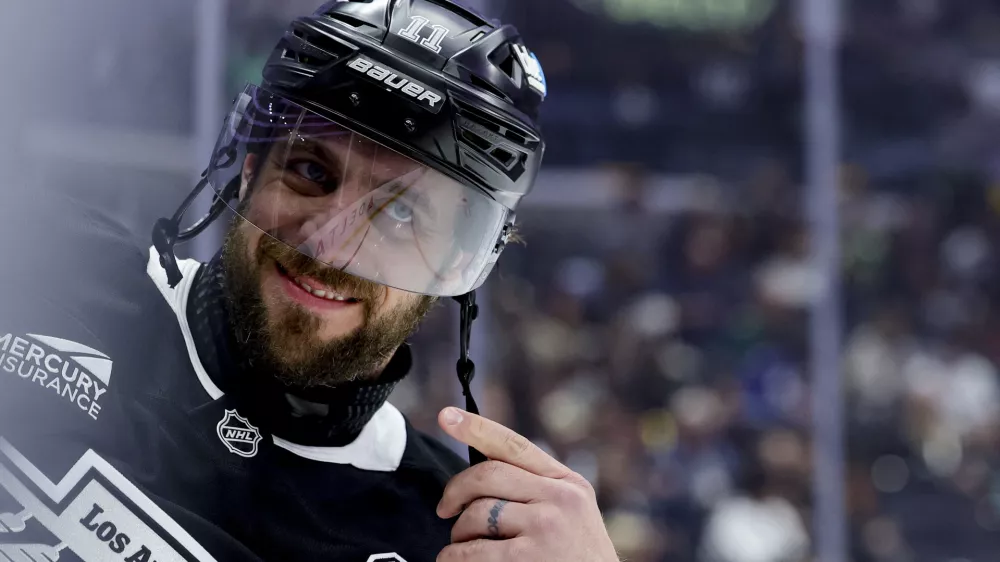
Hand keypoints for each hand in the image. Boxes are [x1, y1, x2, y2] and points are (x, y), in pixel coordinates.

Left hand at [435, 407, 619, 561]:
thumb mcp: (572, 517)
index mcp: (569, 485)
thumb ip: (537, 492)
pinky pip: (469, 552)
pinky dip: (454, 558)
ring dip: (459, 535)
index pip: (515, 446)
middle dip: (456, 491)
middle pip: (487, 475)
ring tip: (466, 550)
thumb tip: (481, 478)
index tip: (446, 416)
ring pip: (475, 515)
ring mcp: (545, 529)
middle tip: (445, 509)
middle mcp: (560, 500)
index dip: (476, 427)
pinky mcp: (525, 560)